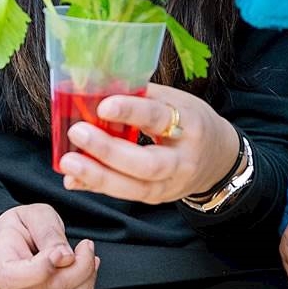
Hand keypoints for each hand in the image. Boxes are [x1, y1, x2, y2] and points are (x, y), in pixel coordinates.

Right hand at [0, 204, 98, 288]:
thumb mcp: (35, 215)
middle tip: (86, 248)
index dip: (45, 267)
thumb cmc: (22, 227)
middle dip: (80, 268)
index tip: (63, 251)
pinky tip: (84, 277)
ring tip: (88, 260)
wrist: (11, 243)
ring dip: (86, 283)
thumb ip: (49, 233)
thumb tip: (66, 258)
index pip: (15, 278)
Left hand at [59, 83, 241, 204]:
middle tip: (77, 133)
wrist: (219, 159)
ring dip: (97, 175)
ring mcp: (170, 185)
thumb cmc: (191, 122)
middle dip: (108, 151)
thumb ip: (141, 98)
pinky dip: (96, 186)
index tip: (103, 105)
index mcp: (189, 124)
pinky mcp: (156, 198)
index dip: (131, 111)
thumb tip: (97, 90)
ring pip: (133, 187)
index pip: (159, 118)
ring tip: (68, 162)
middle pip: (146, 164)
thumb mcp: (176, 101)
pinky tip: (74, 179)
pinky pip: (124, 194)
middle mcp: (182, 160)